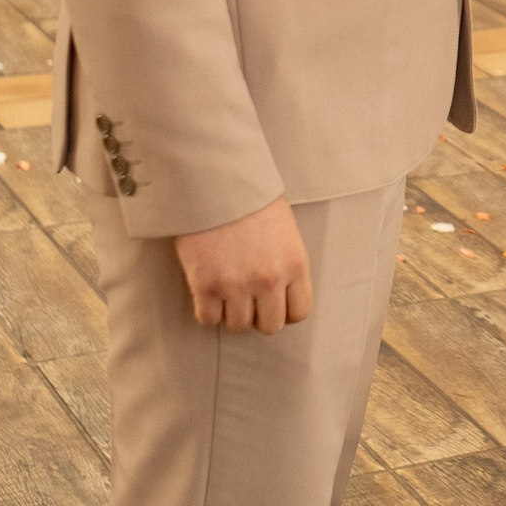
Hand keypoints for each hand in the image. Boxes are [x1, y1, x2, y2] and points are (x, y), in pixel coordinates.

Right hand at [174, 196, 311, 333]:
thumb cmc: (250, 198)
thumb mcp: (284, 229)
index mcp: (295, 264)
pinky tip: (206, 292)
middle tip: (246, 298)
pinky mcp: (206, 285)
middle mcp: (270, 279)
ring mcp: (237, 284)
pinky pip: (208, 319)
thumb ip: (286, 262)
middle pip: (269, 326)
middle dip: (258, 315)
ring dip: (230, 312)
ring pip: (238, 325)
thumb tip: (282, 291)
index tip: (272, 302)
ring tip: (225, 290)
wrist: (215, 180)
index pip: (299, 312)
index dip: (285, 311)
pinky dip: (206, 310)